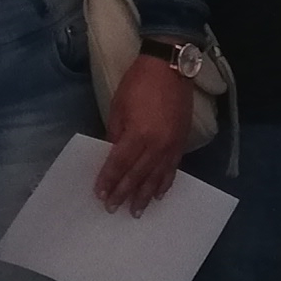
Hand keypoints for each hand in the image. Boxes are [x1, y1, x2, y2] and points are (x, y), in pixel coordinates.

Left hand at [96, 52, 192, 213]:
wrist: (170, 68)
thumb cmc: (138, 83)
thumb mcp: (119, 107)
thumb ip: (115, 135)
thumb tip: (112, 156)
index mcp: (137, 134)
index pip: (119, 164)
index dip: (108, 180)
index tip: (100, 194)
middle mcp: (156, 145)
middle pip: (137, 175)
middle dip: (123, 193)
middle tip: (113, 209)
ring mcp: (171, 146)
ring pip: (156, 178)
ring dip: (144, 196)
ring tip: (136, 211)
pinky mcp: (181, 143)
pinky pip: (172, 170)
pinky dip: (164, 184)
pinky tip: (158, 195)